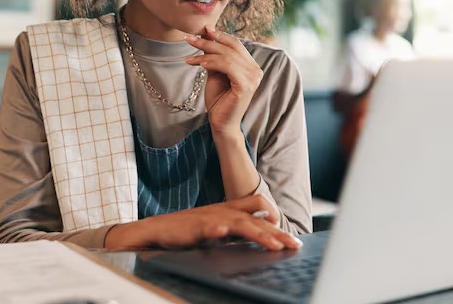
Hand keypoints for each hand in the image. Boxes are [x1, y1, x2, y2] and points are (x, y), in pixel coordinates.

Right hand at [106, 194, 301, 250]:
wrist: (158, 229)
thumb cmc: (188, 229)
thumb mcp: (218, 227)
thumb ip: (237, 229)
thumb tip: (260, 236)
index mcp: (229, 209)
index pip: (258, 206)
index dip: (275, 217)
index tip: (289, 235)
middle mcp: (223, 211)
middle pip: (256, 217)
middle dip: (277, 232)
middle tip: (294, 245)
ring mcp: (210, 219)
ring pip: (240, 223)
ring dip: (259, 233)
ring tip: (274, 244)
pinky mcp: (194, 228)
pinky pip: (208, 228)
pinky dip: (217, 230)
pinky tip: (224, 232)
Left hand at [185, 27, 262, 135]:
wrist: (221, 122)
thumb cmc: (218, 99)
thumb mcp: (215, 73)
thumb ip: (214, 56)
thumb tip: (206, 34)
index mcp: (250, 65)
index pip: (235, 44)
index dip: (220, 35)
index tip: (203, 29)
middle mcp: (255, 70)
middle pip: (230, 48)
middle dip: (208, 41)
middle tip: (189, 38)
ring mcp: (253, 78)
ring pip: (227, 56)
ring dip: (205, 52)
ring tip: (189, 55)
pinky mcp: (246, 85)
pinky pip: (227, 67)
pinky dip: (212, 62)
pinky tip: (200, 64)